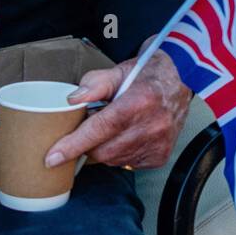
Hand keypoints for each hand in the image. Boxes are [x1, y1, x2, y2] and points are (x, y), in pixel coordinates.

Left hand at [46, 41, 191, 169]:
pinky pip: (127, 163)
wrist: (183, 79)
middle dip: (89, 143)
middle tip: (93, 125)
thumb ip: (94, 84)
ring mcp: (158, 143)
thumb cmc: (148, 73)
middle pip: (102, 151)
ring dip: (105, 148)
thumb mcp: (119, 71)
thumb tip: (71, 101)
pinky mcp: (160, 156)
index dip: (73, 145)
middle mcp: (152, 126)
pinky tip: (129, 135)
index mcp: (139, 102)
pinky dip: (121, 153)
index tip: (51, 158)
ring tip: (115, 127)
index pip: (99, 129)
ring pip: (113, 160)